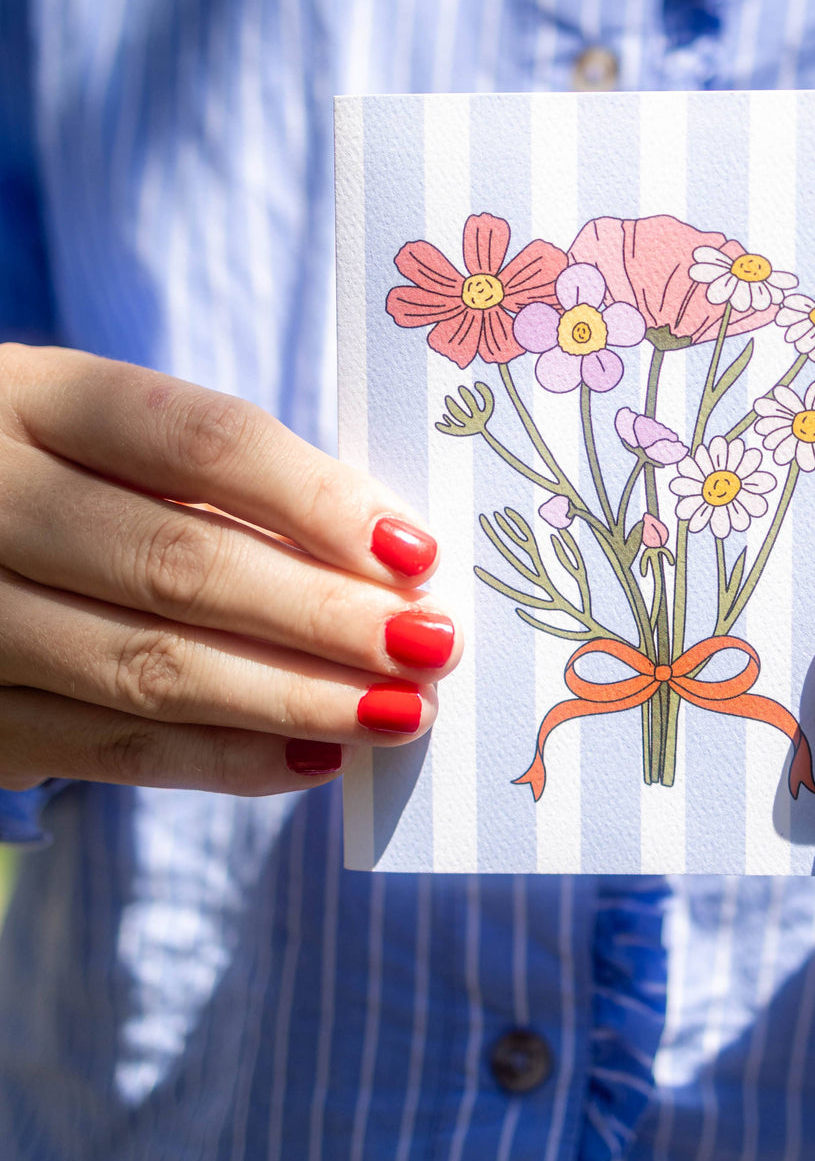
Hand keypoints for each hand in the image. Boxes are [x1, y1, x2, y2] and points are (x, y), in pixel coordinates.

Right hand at [0, 345, 458, 797]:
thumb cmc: (64, 485)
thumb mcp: (111, 444)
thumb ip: (227, 488)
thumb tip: (390, 560)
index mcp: (33, 399)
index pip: (200, 440)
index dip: (318, 500)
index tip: (416, 554)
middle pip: (179, 561)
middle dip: (323, 615)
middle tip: (429, 648)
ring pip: (148, 667)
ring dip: (293, 697)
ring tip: (396, 711)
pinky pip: (111, 752)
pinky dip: (226, 760)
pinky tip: (316, 755)